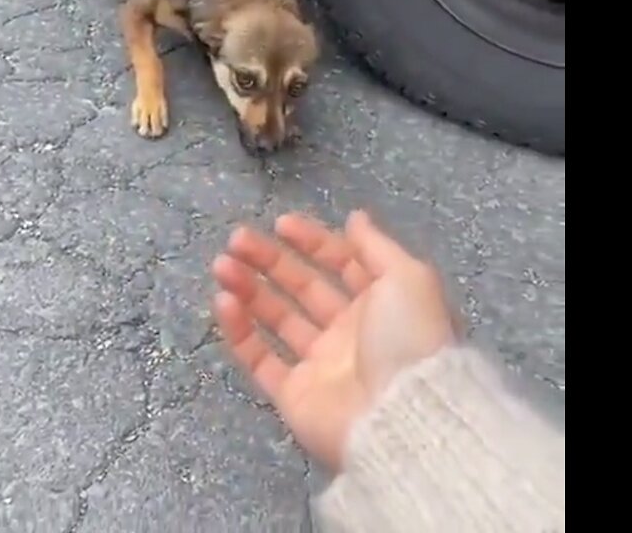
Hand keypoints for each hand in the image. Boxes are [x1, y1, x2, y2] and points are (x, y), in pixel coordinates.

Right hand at [211, 210, 457, 471]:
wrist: (404, 415)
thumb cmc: (410, 338)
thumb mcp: (408, 277)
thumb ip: (377, 245)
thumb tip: (356, 216)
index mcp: (382, 302)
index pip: (342, 264)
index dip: (313, 241)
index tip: (280, 223)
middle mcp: (350, 331)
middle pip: (304, 287)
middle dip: (270, 260)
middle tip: (237, 239)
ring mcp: (321, 364)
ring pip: (277, 319)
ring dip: (249, 289)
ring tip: (221, 264)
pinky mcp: (294, 394)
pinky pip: (260, 358)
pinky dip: (239, 330)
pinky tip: (223, 301)